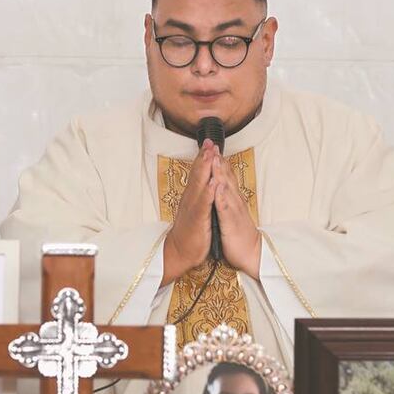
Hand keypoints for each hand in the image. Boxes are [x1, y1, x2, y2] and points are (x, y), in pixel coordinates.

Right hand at [162, 141, 217, 285]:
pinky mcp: (197, 220)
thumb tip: (204, 182)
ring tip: (211, 155)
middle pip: (198, 174)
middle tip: (209, 141)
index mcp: (193, 197)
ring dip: (205, 169)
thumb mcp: (196, 209)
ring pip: (200, 185)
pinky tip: (213, 183)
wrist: (180, 252)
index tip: (209, 143)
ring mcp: (194, 208)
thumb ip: (199, 195)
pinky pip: (204, 205)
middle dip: (204, 157)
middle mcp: (191, 199)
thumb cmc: (191, 231)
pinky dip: (209, 193)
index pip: (198, 173)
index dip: (203, 158)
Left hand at [210, 153, 260, 278]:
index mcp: (233, 199)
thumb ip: (228, 200)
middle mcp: (234, 201)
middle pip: (226, 177)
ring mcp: (233, 210)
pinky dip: (220, 195)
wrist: (252, 253)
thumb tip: (222, 188)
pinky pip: (225, 207)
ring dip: (220, 172)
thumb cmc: (240, 235)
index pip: (226, 176)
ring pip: (225, 188)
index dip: (219, 161)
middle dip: (218, 160)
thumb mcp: (232, 213)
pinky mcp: (231, 222)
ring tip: (214, 157)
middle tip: (212, 143)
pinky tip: (216, 186)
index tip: (211, 146)